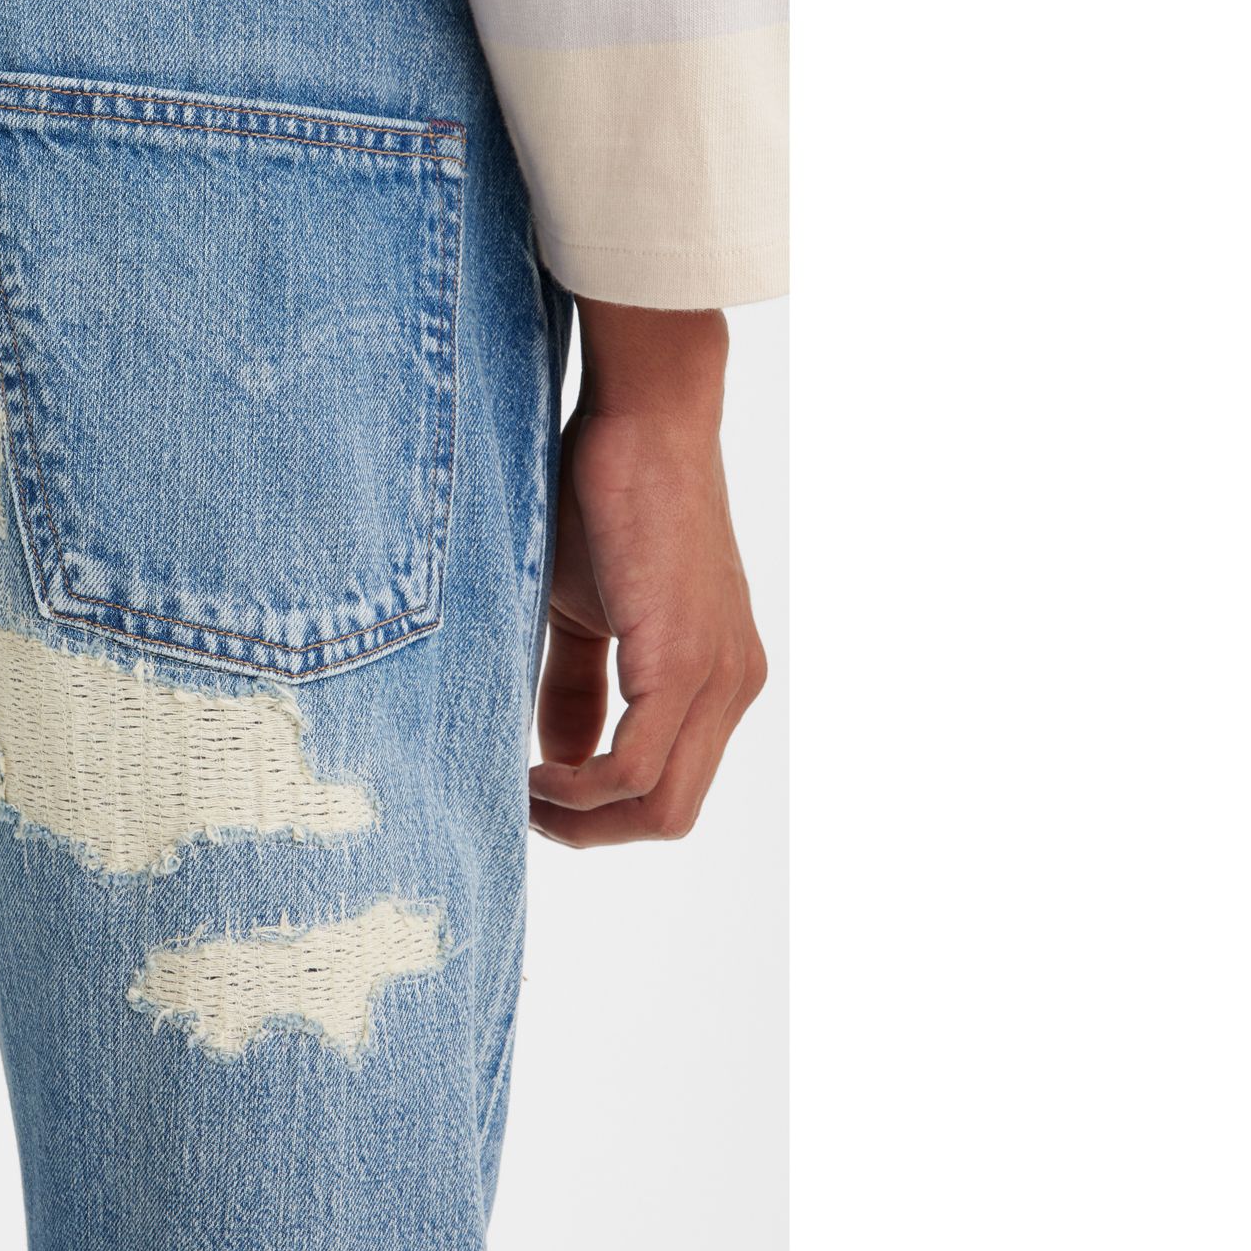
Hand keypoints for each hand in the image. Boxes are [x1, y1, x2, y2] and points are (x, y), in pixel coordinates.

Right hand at [529, 301, 766, 845]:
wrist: (642, 419)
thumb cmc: (604, 497)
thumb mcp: (584, 611)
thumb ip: (578, 686)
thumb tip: (559, 759)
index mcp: (717, 677)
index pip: (669, 787)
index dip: (599, 813)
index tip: (530, 797)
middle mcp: (733, 687)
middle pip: (670, 815)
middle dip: (590, 832)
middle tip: (519, 810)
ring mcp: (719, 678)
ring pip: (661, 806)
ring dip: (580, 819)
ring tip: (517, 793)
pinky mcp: (686, 663)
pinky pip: (637, 769)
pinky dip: (579, 790)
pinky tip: (532, 771)